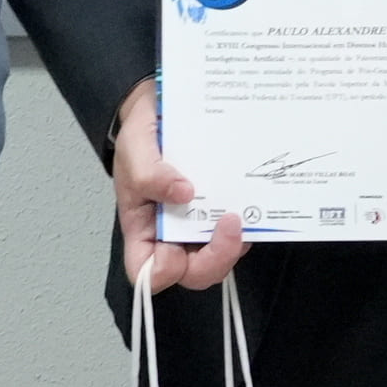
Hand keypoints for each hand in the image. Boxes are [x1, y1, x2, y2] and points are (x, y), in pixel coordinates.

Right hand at [114, 81, 250, 294]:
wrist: (163, 113)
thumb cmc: (141, 138)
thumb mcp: (135, 149)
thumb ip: (149, 173)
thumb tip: (183, 193)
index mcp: (142, 229)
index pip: (148, 272)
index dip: (164, 271)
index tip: (179, 243)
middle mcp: (171, 236)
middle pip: (196, 273)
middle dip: (218, 256)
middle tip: (230, 221)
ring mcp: (199, 227)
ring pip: (222, 255)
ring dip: (237, 239)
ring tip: (242, 207)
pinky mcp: (221, 214)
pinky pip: (240, 231)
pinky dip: (249, 220)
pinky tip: (251, 198)